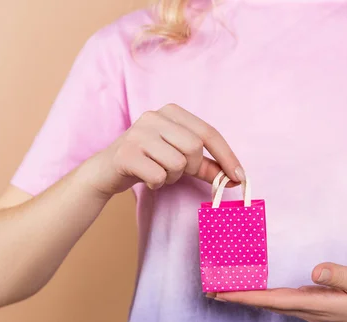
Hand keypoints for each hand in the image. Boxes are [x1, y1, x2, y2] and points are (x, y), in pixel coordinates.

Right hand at [82, 104, 243, 197]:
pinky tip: (146, 178)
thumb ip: (206, 165)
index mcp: (172, 112)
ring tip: (157, 173)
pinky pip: (158, 176)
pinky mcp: (126, 153)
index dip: (227, 156)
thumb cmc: (148, 162)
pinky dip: (157, 184)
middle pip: (194, 148)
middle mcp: (154, 116)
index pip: (209, 132)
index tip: (240, 177)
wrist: (106, 171)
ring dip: (171, 177)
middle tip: (175, 172)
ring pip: (177, 163)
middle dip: (191, 167)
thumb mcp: (179, 160)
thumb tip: (234, 177)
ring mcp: (138, 132)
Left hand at [210, 263, 346, 321]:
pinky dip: (267, 296)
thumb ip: (339, 274)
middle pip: (267, 304)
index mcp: (317, 305)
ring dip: (251, 298)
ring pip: (275, 304)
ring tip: (229, 289)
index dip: (245, 297)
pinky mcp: (319, 307)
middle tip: (211, 290)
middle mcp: (310, 311)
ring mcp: (314, 311)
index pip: (273, 300)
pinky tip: (263, 290)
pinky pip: (285, 302)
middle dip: (239, 298)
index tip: (220, 294)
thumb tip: (315, 270)